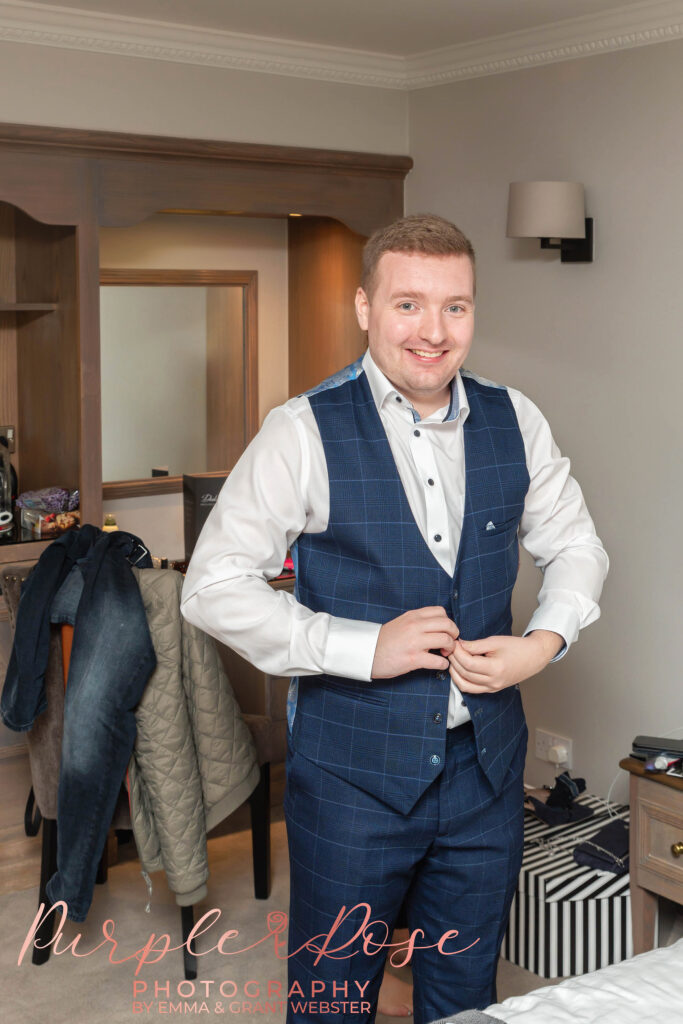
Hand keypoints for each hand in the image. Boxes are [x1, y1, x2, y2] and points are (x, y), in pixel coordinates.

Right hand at [371, 607, 459, 678]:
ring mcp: (415, 642)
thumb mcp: (401, 623)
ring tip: (444, 653)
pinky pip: (438, 661)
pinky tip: (438, 665)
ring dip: (450, 648)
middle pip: (447, 624)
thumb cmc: (384, 641)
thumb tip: (437, 626)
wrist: (367, 653)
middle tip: (450, 642)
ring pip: (446, 640)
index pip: (440, 612)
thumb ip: (418, 622)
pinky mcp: (414, 659)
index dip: (448, 622)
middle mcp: (415, 626)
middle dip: (454, 634)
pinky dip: (443, 665)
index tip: (445, 631)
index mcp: (412, 616)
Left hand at [448, 630, 563, 693]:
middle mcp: (493, 682)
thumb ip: (475, 645)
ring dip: (455, 672)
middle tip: (451, 648)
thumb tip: (458, 645)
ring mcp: (492, 688)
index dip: (457, 652)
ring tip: (453, 658)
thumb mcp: (494, 642)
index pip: (468, 663)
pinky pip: (471, 689)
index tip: (454, 643)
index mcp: (496, 669)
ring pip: (464, 685)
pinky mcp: (491, 690)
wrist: (533, 657)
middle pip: (464, 673)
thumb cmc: (516, 647)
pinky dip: (461, 680)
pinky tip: (459, 668)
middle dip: (454, 660)